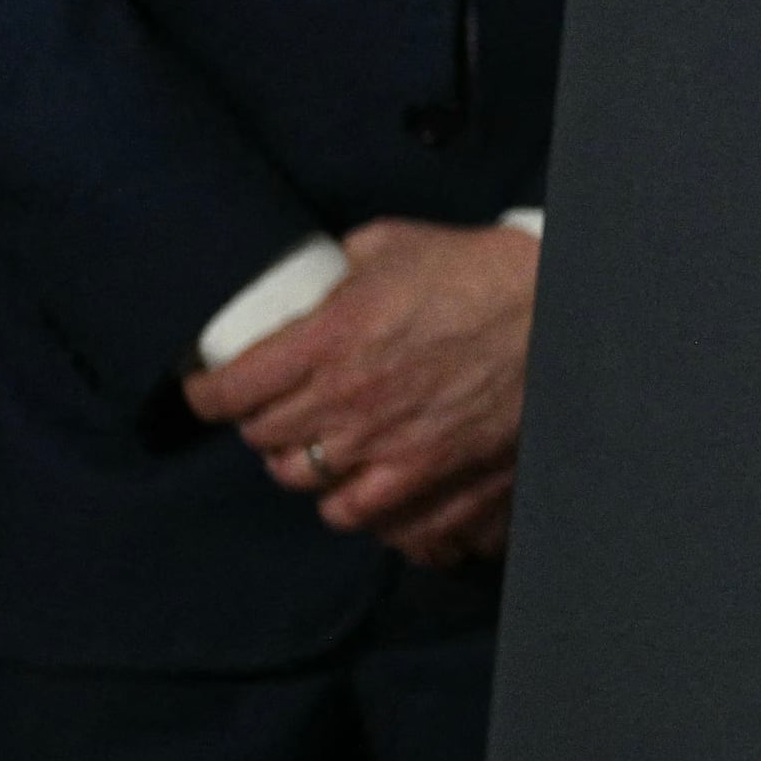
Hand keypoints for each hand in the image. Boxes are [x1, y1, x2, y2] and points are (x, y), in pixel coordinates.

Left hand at [182, 219, 537, 567]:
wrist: (556, 311)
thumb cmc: (479, 270)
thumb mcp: (394, 244)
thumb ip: (339, 266)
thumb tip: (312, 276)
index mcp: (329, 341)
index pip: (230, 391)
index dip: (204, 394)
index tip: (204, 388)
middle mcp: (347, 404)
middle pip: (263, 440)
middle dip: (257, 424)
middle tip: (269, 408)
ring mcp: (387, 449)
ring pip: (305, 484)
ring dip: (301, 464)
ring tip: (316, 445)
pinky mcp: (429, 479)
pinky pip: (361, 516)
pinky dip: (350, 503)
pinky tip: (358, 482)